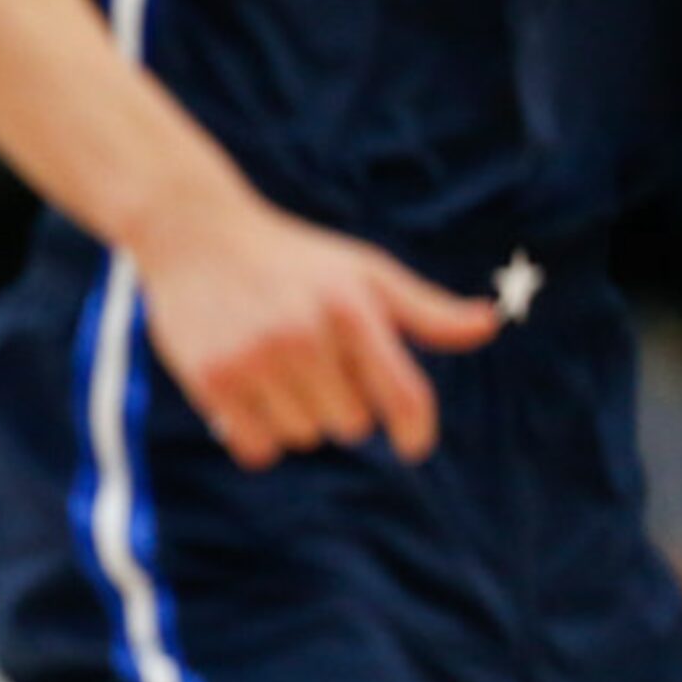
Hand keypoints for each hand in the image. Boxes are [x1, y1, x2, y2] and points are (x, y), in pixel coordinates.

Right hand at [130, 188, 498, 470]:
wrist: (193, 233)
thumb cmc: (292, 258)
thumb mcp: (361, 271)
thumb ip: (424, 309)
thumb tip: (489, 324)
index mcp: (351, 309)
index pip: (404, 397)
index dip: (416, 431)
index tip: (412, 444)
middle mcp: (304, 336)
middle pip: (351, 425)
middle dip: (338, 402)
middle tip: (309, 363)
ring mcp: (255, 359)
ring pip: (303, 437)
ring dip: (295, 415)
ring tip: (273, 370)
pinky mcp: (212, 379)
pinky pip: (257, 448)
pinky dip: (256, 435)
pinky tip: (246, 396)